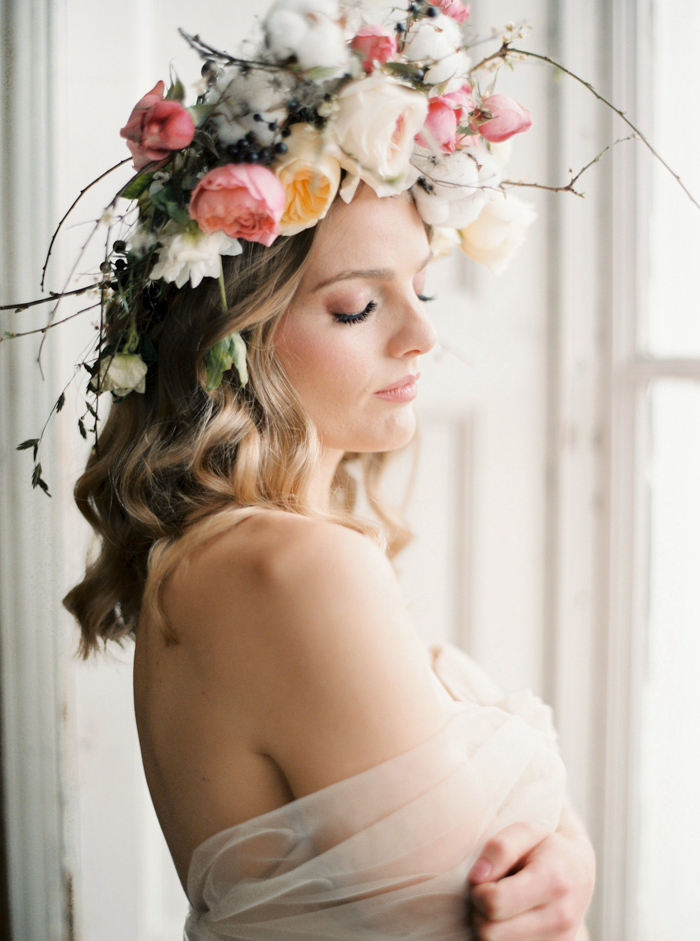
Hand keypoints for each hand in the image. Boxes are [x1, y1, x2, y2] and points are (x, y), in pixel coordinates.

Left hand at [466, 820, 594, 940]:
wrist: (578, 871)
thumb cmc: (546, 847)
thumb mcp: (526, 832)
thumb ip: (500, 848)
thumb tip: (476, 877)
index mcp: (552, 882)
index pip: (494, 902)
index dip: (478, 890)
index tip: (484, 879)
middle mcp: (560, 917)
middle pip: (491, 932)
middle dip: (480, 912)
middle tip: (489, 893)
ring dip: (491, 927)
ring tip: (501, 905)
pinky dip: (504, 938)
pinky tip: (510, 919)